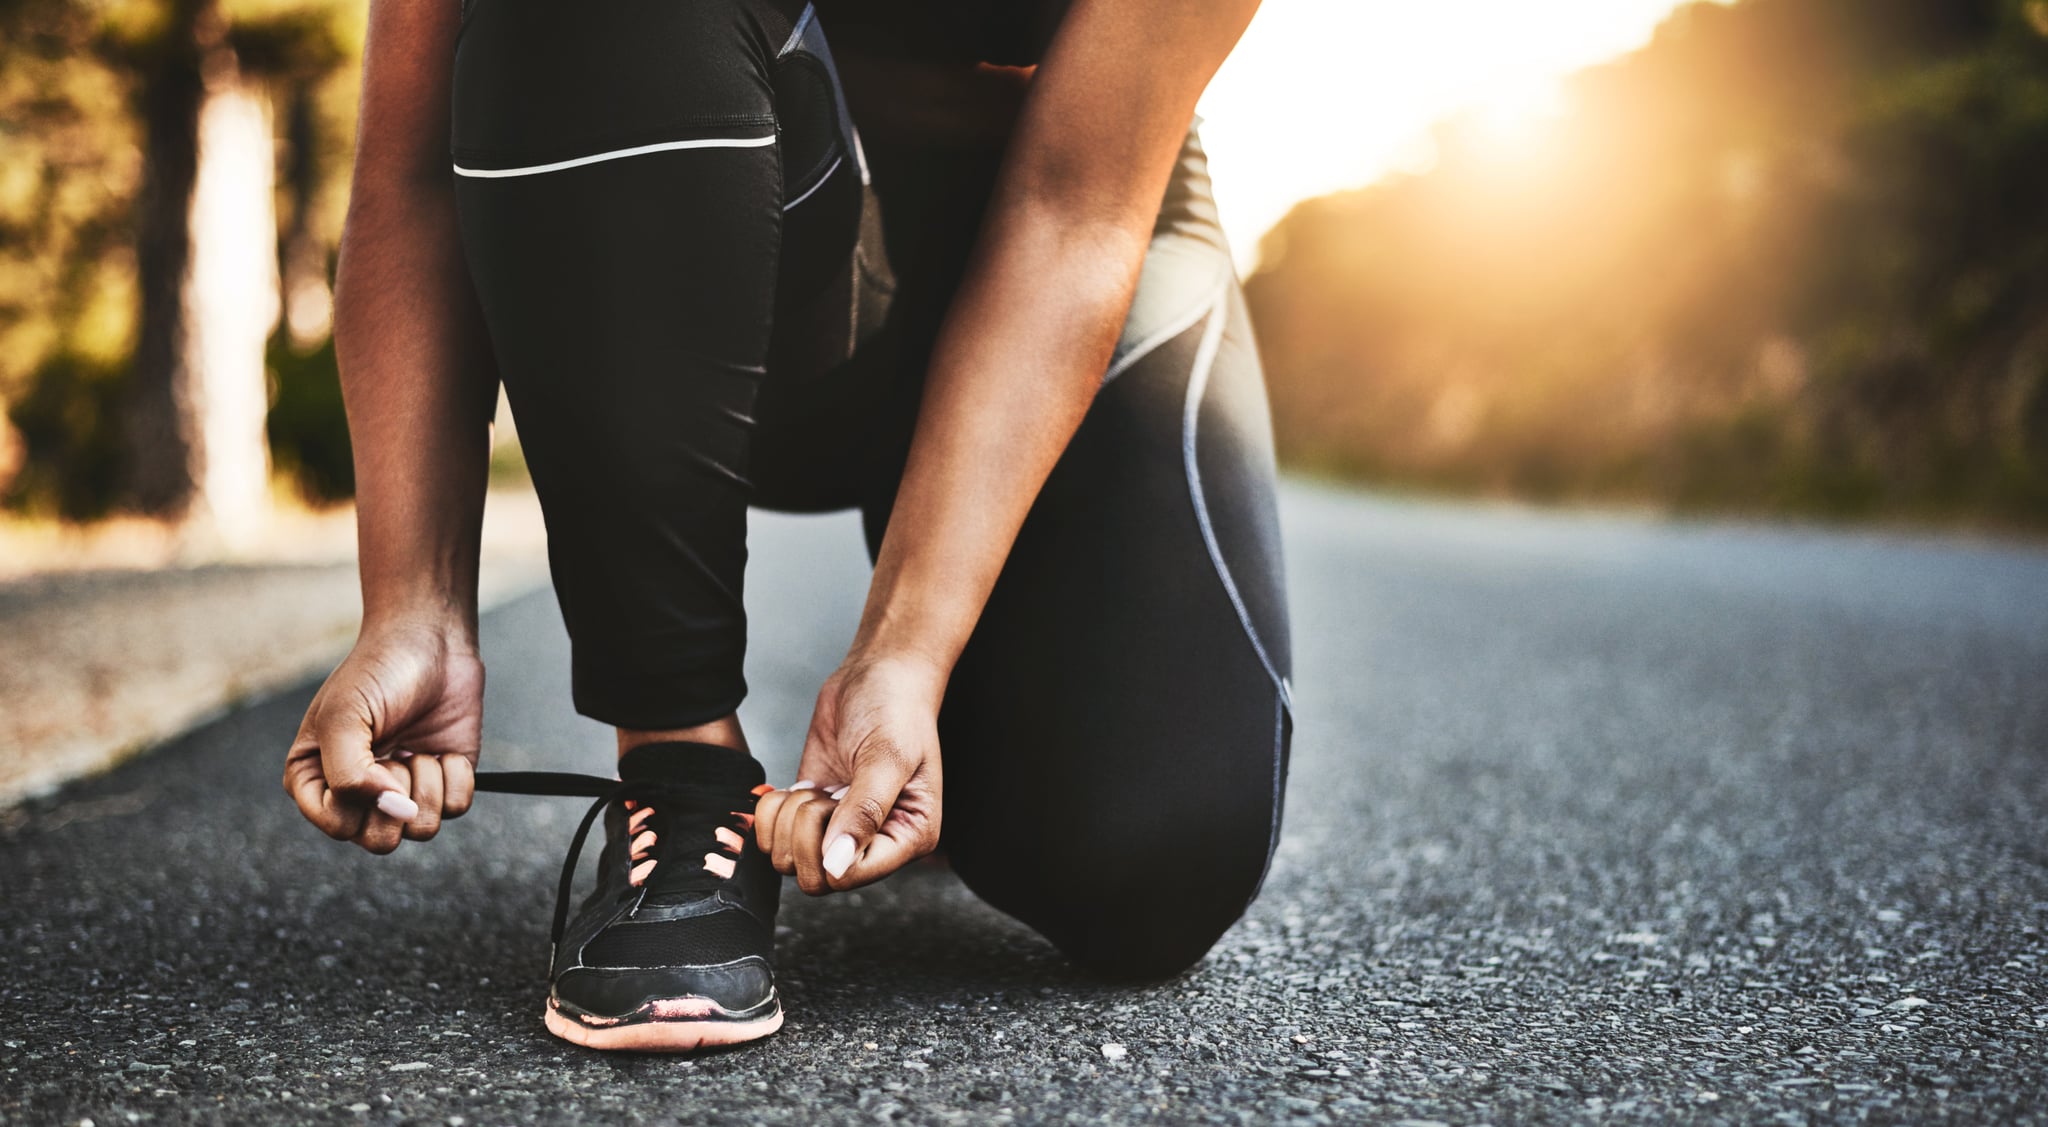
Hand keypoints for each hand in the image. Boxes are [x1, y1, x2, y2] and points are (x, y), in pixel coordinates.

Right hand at [283, 618, 483, 853]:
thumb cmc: (377, 673)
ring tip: (416, 747)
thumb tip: (396, 813)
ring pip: (421, 829)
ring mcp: (405, 789)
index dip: (360, 804)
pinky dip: (455, 776)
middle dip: (396, 799)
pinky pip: (457, 808)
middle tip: (396, 755)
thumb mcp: (345, 718)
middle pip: (380, 840)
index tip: (373, 763)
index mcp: (318, 782)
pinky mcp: (445, 781)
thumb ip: (352, 777)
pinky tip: (443, 749)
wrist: (431, 640)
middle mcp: (360, 793)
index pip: (338, 827)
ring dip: (426, 784)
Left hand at [754, 652, 943, 893]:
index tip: (830, 805)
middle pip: (815, 877)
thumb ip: (864, 813)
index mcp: (907, 837)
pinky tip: (796, 786)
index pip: (853, 877)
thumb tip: (838, 864)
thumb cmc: (897, 709)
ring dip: (789, 818)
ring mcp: (838, 829)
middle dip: (805, 833)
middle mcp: (873, 841)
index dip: (826, 850)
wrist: (879, 675)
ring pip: (788, 859)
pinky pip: (773, 836)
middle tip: (824, 793)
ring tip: (815, 787)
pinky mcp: (810, 812)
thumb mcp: (887, 757)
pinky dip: (772, 812)